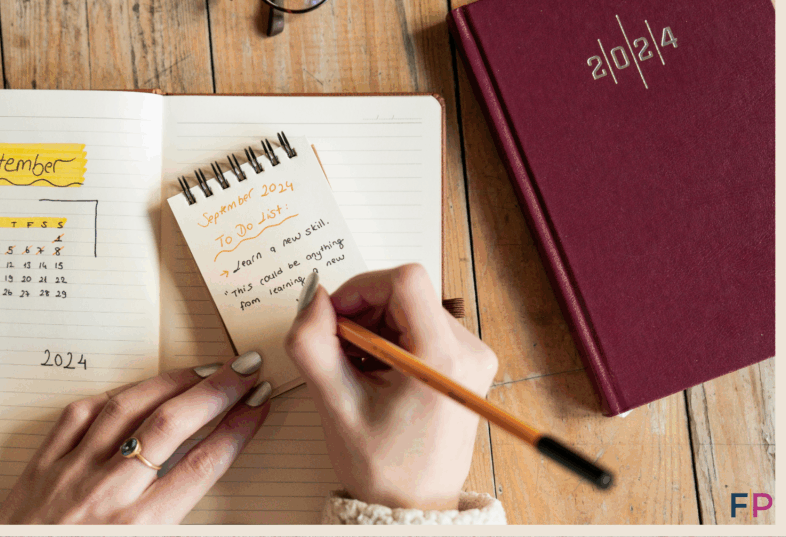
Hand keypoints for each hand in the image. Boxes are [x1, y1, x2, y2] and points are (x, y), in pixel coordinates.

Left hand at [0, 352, 271, 523]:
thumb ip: (169, 519)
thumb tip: (201, 473)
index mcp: (137, 528)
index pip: (202, 465)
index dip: (237, 429)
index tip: (258, 404)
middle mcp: (106, 494)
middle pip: (173, 425)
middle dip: (217, 391)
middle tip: (244, 368)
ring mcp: (71, 473)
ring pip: (128, 408)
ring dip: (171, 383)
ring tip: (201, 370)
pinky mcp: (41, 465)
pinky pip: (78, 415)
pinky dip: (110, 397)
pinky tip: (133, 391)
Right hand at [284, 265, 497, 510]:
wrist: (413, 505)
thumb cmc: (381, 466)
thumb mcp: (335, 404)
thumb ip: (313, 344)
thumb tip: (314, 297)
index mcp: (443, 359)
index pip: (404, 281)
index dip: (360, 289)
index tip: (334, 318)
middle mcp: (469, 351)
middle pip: (407, 293)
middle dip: (363, 313)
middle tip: (340, 353)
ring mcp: (472, 356)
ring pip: (411, 307)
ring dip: (374, 329)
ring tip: (358, 371)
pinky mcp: (466, 362)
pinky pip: (422, 325)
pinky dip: (389, 339)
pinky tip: (376, 374)